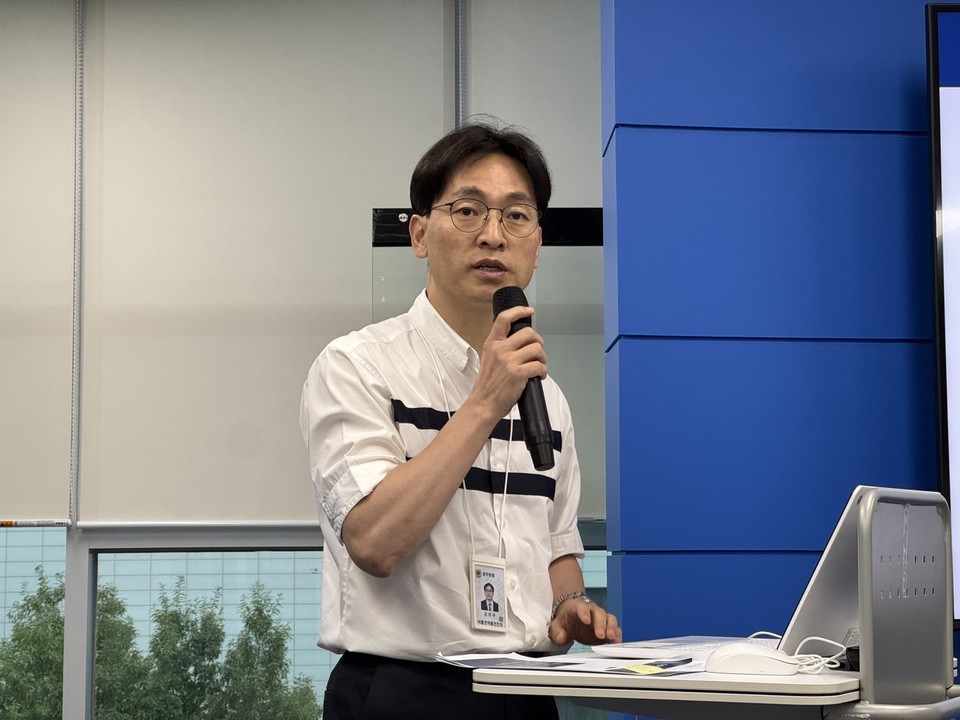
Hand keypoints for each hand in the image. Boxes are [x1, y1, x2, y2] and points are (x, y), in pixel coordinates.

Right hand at [472, 305, 545, 419]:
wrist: (484, 403)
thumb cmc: (488, 385)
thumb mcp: (489, 359)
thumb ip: (501, 347)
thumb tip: (522, 341)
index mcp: (492, 343)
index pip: (504, 319)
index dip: (519, 311)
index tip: (529, 310)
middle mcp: (500, 349)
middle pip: (528, 333)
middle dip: (538, 342)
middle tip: (537, 351)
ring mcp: (509, 361)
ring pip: (537, 349)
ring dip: (542, 358)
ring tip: (539, 365)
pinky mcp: (518, 373)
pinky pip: (539, 366)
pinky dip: (543, 371)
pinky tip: (539, 376)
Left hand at [548, 598, 621, 645]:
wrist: (572, 616)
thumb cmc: (565, 619)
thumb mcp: (556, 624)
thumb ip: (556, 631)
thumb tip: (560, 637)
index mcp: (578, 608)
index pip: (582, 608)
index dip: (584, 613)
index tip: (586, 620)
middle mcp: (592, 611)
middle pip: (599, 614)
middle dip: (601, 624)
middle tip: (601, 635)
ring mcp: (601, 619)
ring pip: (610, 619)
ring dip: (612, 628)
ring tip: (612, 638)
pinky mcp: (607, 628)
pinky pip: (615, 629)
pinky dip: (617, 635)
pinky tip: (617, 641)